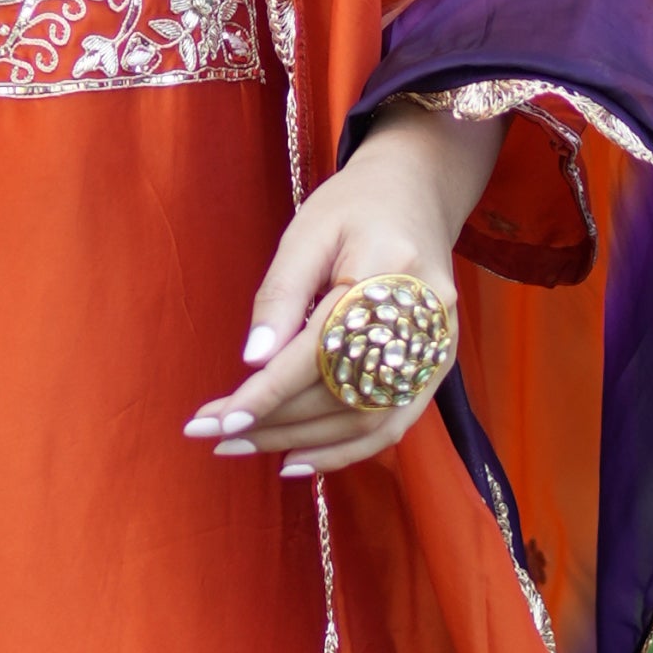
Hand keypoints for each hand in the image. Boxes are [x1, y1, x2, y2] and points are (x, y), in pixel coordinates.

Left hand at [188, 102, 500, 475]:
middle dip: (273, 421)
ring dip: (300, 442)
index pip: (320, 350)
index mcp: (388, 270)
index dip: (269, 392)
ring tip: (242, 446)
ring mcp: (438, 345)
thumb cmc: (352, 206)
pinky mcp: (439, 363)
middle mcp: (424, 315)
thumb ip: (280, 297)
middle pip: (343, 392)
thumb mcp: (305, 233)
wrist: (416, 193)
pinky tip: (297, 459)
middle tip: (213, 433)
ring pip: (368, 418)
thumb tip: (252, 363)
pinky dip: (344, 450)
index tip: (219, 420)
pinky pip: (394, 423)